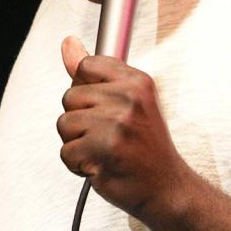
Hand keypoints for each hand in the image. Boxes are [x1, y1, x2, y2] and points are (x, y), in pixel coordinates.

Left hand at [57, 36, 188, 223]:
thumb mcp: (129, 100)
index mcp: (137, 81)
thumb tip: (68, 44)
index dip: (87, 89)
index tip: (103, 107)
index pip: (87, 65)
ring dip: (77, 143)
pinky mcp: (104, 149)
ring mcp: (117, 123)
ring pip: (64, 124)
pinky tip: (100, 164)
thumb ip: (95, 74)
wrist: (167, 187)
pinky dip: (77, 164)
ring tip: (103, 149)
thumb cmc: (146, 145)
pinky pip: (66, 152)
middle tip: (107, 135)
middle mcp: (129, 98)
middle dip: (80, 120)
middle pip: (70, 96)